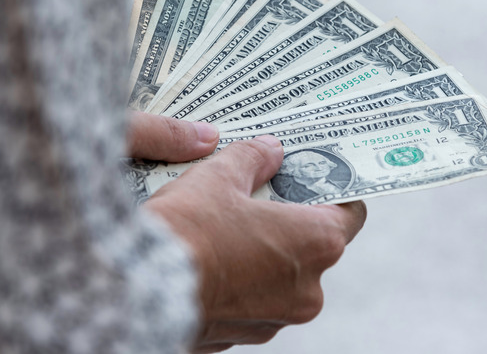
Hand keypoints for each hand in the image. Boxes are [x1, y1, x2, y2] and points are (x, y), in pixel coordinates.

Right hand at [131, 117, 365, 352]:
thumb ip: (253, 158)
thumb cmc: (188, 229)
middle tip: (257, 195)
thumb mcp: (220, 175)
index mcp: (316, 244)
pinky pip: (250, 301)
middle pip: (312, 245)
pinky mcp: (240, 337)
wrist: (136, 287)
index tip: (310, 177)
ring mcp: (274, 320)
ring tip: (223, 227)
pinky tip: (207, 260)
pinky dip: (237, 281)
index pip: (350, 212)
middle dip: (287, 221)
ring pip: (279, 276)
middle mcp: (306, 290)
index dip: (332, 190)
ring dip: (261, 253)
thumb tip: (269, 150)